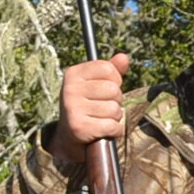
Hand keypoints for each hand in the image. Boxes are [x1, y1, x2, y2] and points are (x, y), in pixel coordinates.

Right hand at [49, 54, 131, 169]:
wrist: (69, 136)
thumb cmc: (88, 105)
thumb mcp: (96, 84)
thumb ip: (112, 70)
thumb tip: (124, 57)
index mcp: (73, 74)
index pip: (108, 68)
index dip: (114, 80)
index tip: (104, 89)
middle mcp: (70, 89)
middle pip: (114, 89)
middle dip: (116, 100)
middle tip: (102, 107)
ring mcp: (73, 108)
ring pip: (115, 109)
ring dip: (114, 117)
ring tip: (101, 118)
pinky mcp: (79, 127)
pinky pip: (113, 126)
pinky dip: (114, 131)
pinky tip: (103, 130)